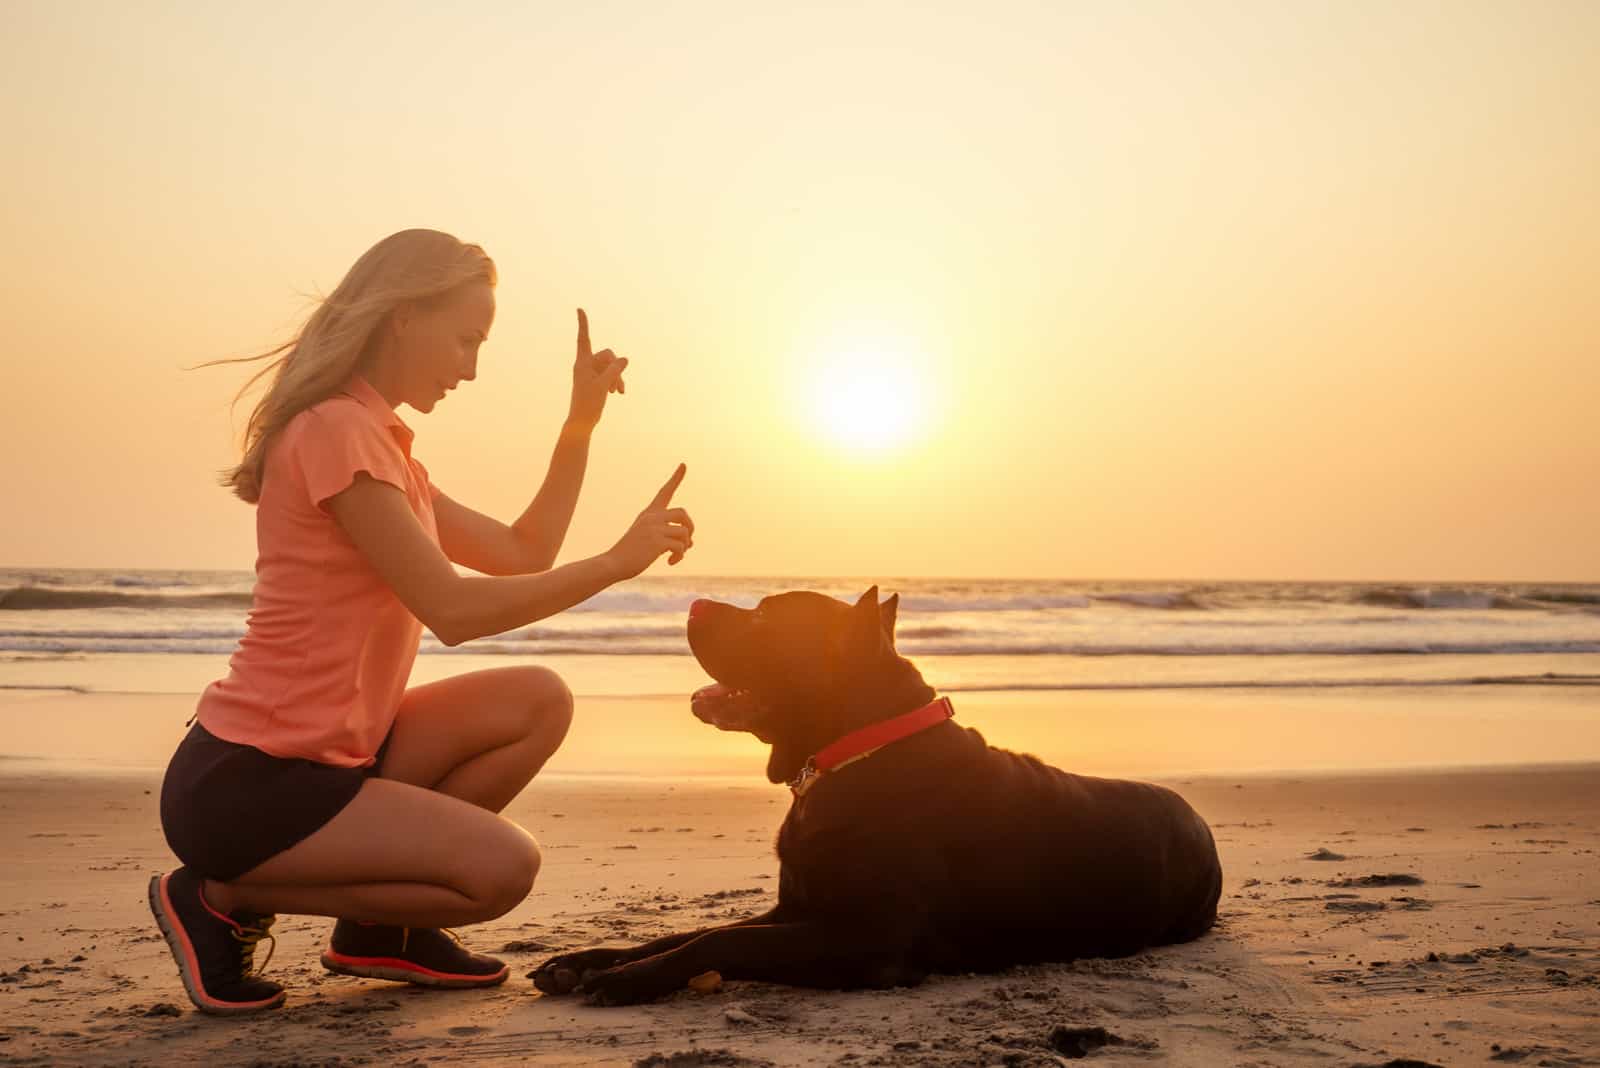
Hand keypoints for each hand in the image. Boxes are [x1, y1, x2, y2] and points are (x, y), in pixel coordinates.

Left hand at [567, 308, 626, 430]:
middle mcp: (585, 365)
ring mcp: (591, 373)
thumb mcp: (603, 384)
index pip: (583, 339)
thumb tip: (625, 358)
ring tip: (619, 392)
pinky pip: (609, 375)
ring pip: (610, 367)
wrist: (581, 421)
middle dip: (616, 368)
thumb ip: (615, 370)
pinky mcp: (596, 381)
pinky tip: (618, 393)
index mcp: (582, 363)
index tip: (579, 309)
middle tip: (617, 386)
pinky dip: (615, 382)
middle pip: (607, 355)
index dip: (583, 324)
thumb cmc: (588, 403)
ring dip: (617, 377)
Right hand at [605, 464, 693, 579]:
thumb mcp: (647, 538)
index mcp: (648, 513)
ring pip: (684, 531)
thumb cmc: (630, 554)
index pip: (665, 492)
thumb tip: (691, 542)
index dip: (676, 478)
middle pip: (683, 512)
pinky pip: (680, 546)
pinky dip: (679, 556)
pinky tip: (670, 562)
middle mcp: (652, 517)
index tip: (684, 464)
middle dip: (690, 527)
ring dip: (685, 546)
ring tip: (675, 555)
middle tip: (688, 543)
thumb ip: (666, 535)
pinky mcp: (657, 542)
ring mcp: (654, 528)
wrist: (613, 563)